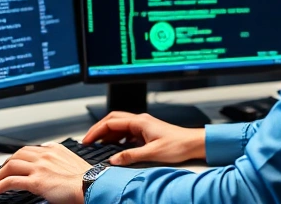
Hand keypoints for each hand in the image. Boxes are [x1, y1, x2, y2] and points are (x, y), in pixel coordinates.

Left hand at [0, 144, 87, 203]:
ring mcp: (40, 167)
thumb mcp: (74, 164)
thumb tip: (57, 170)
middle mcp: (45, 155)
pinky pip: (10, 182)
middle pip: (17, 155)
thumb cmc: (87, 179)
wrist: (92, 186)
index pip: (31, 150)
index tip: (15, 164)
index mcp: (55, 150)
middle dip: (5, 164)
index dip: (19, 157)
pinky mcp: (36, 182)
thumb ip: (62, 162)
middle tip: (0, 173)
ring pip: (10, 166)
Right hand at [82, 111, 204, 165]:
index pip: (111, 122)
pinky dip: (118, 139)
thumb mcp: (152, 153)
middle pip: (113, 120)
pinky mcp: (147, 132)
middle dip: (99, 130)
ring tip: (99, 145)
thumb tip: (113, 159)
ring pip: (120, 126)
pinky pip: (127, 133)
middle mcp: (140, 121)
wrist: (193, 144)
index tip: (87, 140)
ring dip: (108, 134)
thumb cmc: (178, 144)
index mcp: (139, 122)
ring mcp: (143, 126)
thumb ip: (130, 156)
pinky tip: (116, 148)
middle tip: (88, 140)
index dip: (96, 131)